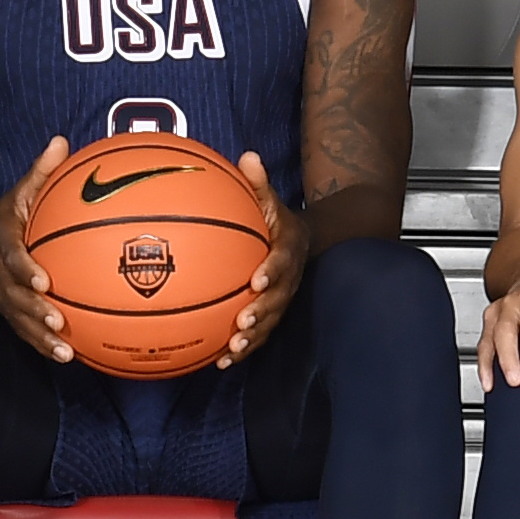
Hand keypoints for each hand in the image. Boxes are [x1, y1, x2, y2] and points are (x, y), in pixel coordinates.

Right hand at [0, 136, 72, 360]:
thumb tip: (61, 142)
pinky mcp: (6, 309)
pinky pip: (23, 329)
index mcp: (0, 240)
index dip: (24, 269)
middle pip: (13, 295)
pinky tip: (69, 357)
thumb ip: (41, 171)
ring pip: (17, 319)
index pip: (10, 256)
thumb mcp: (19, 189)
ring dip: (40, 336)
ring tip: (65, 352)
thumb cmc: (6, 213)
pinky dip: (42, 344)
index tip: (44, 280)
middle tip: (58, 321)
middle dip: (34, 310)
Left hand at [220, 154, 311, 364]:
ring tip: (232, 350)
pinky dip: (242, 351)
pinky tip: (219, 363)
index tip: (256, 281)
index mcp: (287, 251)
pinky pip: (258, 336)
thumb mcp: (269, 199)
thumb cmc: (274, 221)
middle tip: (241, 324)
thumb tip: (248, 156)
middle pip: (277, 301)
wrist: (300, 243)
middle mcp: (288, 280)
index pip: (282, 262)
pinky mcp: (270, 315)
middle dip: (260, 315)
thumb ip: (258, 184)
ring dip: (252, 340)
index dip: (271, 272)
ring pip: (269, 324)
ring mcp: (280, 301)